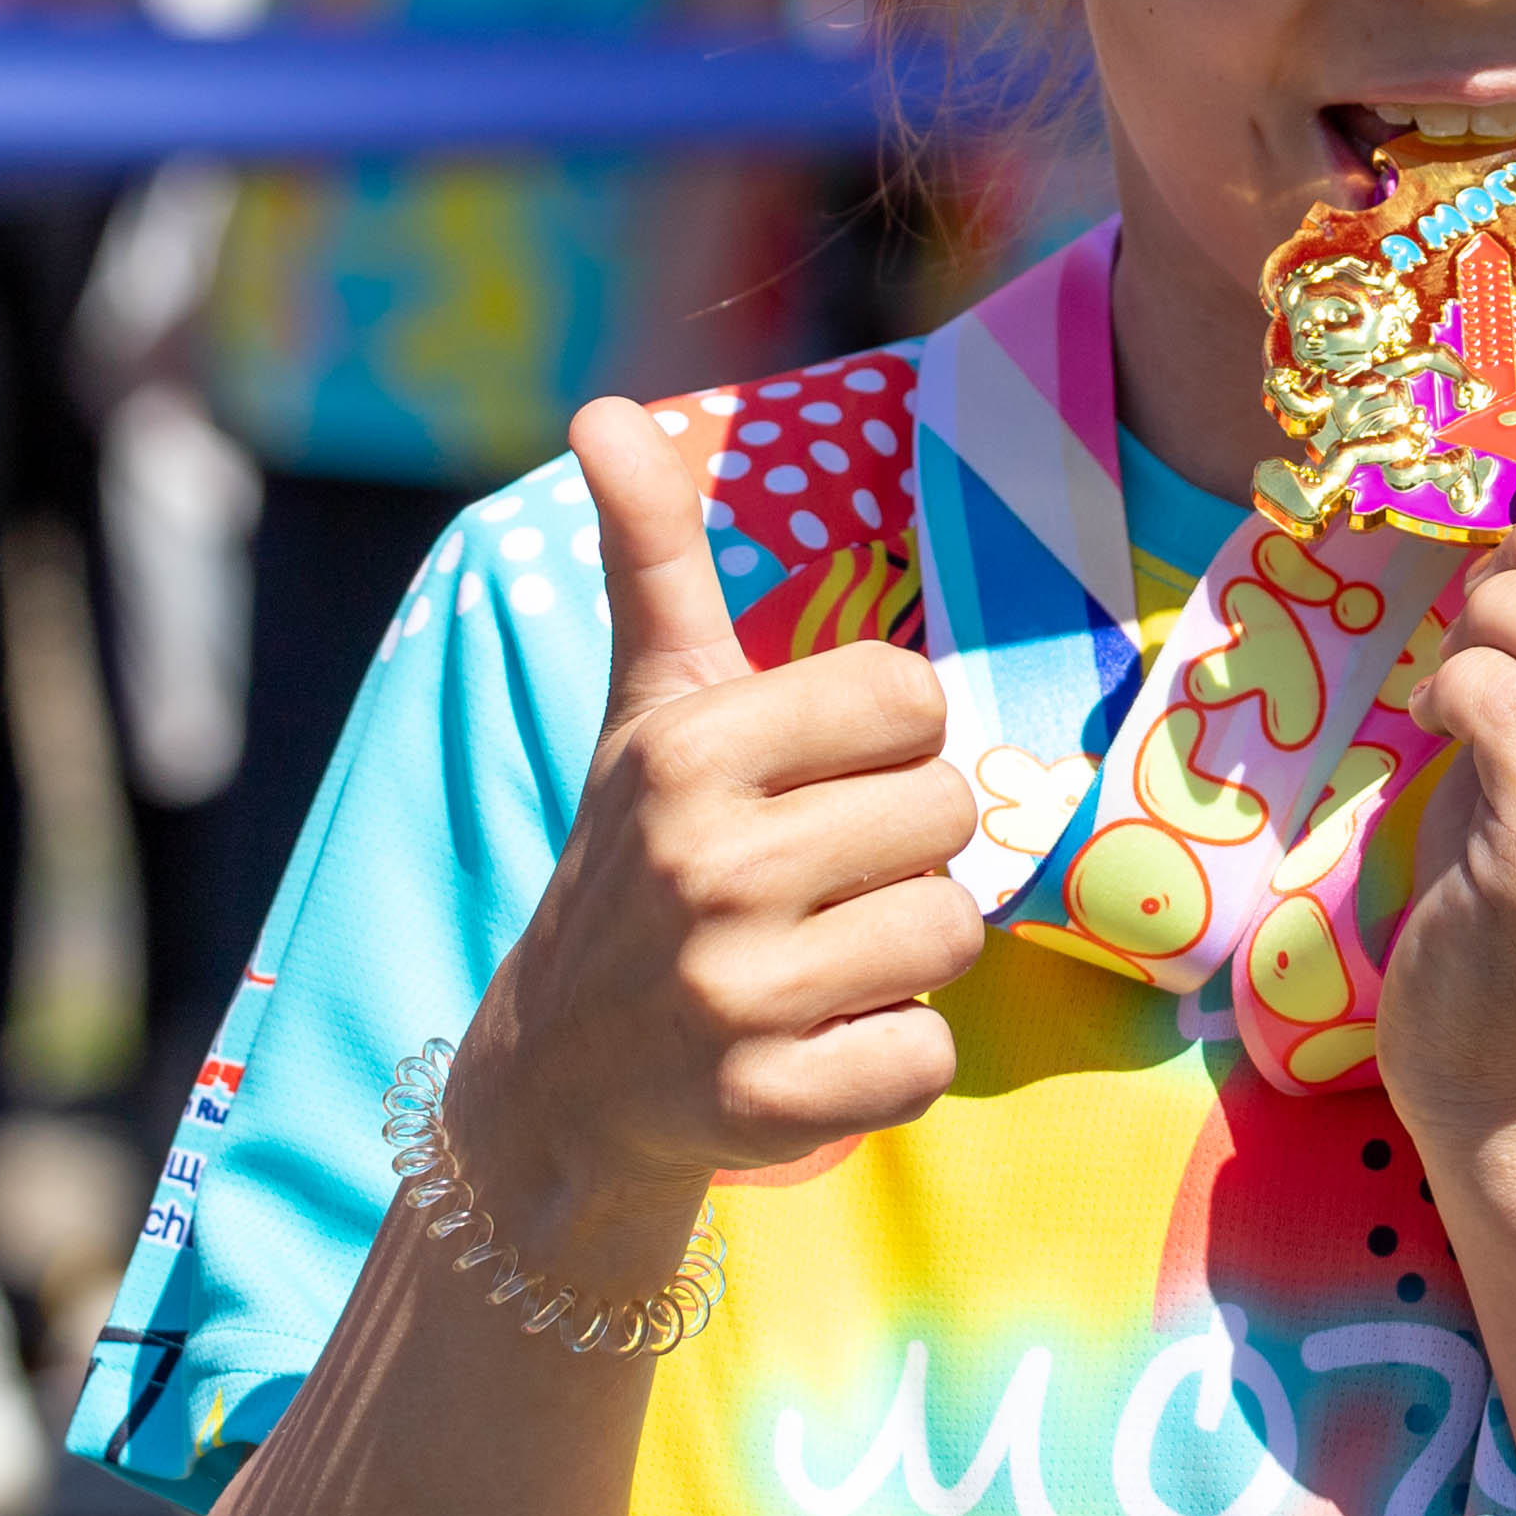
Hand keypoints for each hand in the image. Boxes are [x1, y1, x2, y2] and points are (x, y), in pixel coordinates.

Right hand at [442, 397, 986, 1253]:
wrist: (563, 1075)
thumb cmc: (640, 859)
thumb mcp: (648, 705)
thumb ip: (649, 553)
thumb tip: (602, 408)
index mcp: (690, 748)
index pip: (910, 699)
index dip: (888, 744)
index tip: (817, 782)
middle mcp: (704, 864)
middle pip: (945, 820)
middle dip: (900, 855)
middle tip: (815, 886)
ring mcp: (729, 994)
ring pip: (952, 939)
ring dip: (904, 959)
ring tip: (817, 963)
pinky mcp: (761, 1107)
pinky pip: (924, 1061)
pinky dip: (891, 1061)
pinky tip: (816, 1047)